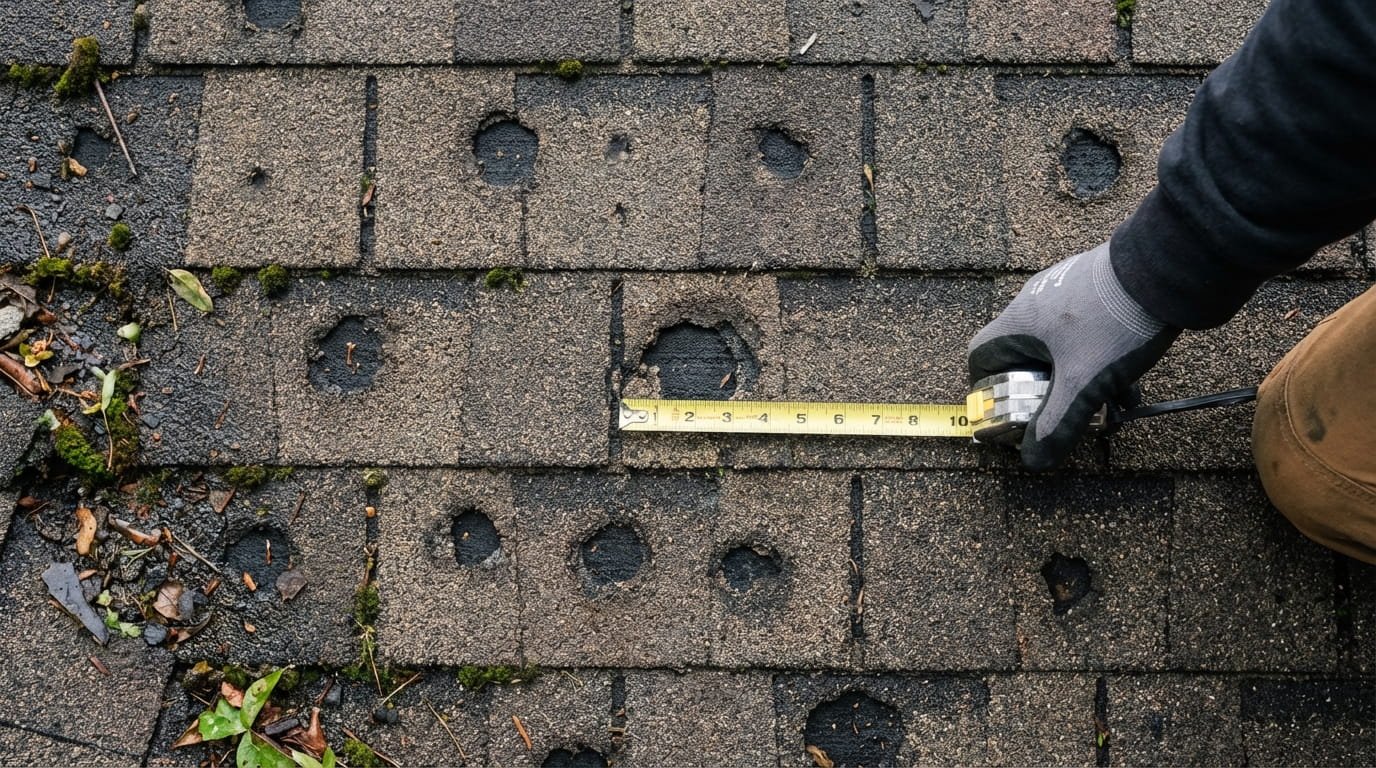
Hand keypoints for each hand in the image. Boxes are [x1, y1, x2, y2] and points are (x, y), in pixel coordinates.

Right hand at [967, 242, 1179, 468]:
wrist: (1168, 271)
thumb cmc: (1115, 323)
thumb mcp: (1084, 384)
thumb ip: (1056, 425)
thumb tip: (1033, 461)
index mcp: (1020, 322)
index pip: (980, 356)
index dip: (986, 389)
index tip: (1008, 412)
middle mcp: (1036, 302)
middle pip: (1024, 357)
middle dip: (1044, 393)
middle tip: (1066, 414)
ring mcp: (1067, 291)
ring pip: (1060, 347)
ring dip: (1076, 379)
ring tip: (1107, 404)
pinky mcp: (1096, 288)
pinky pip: (1085, 333)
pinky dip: (1098, 360)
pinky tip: (1128, 382)